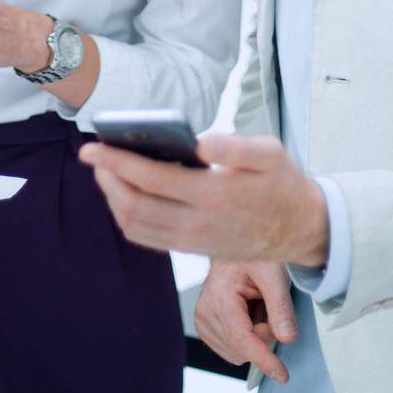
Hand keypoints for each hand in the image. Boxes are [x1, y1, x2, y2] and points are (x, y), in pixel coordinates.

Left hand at [79, 134, 328, 264]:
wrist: (300, 228)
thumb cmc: (282, 182)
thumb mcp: (271, 153)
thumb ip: (236, 146)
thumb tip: (199, 142)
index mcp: (214, 194)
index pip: (151, 179)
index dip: (116, 162)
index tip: (92, 148)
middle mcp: (199, 223)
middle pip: (134, 207)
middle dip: (107, 180)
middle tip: (93, 156)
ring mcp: (194, 241)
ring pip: (137, 227)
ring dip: (113, 199)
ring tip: (106, 173)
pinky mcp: (193, 250)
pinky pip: (149, 239)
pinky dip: (128, 218)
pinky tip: (125, 196)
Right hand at [195, 260, 295, 384]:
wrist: (233, 244)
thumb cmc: (253, 253)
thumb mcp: (274, 272)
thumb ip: (281, 307)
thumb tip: (287, 339)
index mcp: (219, 295)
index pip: (241, 339)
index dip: (264, 360)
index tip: (282, 375)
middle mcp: (205, 311)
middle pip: (243, 348)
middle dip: (263, 334)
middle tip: (267, 303)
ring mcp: (202, 319)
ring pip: (238, 351)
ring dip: (255, 334)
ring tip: (256, 304)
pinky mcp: (204, 325)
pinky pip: (232, 348)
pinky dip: (247, 335)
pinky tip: (248, 312)